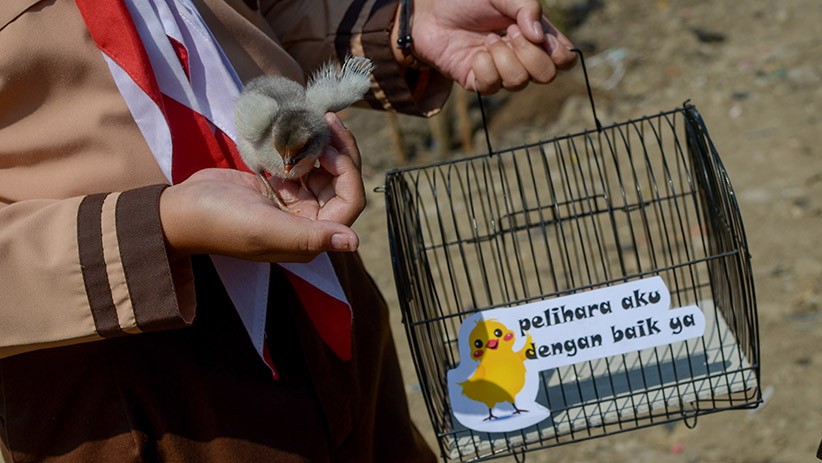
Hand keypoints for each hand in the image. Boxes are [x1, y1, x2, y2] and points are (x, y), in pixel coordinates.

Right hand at [159, 113, 364, 262]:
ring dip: (324, 145)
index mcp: (310, 239)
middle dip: (339, 151)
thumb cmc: (220, 222)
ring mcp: (294, 204)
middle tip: (327, 119)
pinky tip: (300, 127)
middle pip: (341, 183)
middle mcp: (308, 223)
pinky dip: (305, 145)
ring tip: (316, 118)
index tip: (326, 146)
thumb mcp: (265, 228)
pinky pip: (304, 164)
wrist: (180, 210)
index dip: (347, 172)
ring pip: (326, 171)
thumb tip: (353, 243)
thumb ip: (309, 236)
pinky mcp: (280, 187)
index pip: (349, 202)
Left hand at [406, 0, 577, 93]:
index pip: (564, 59)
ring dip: (503, 56)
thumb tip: (539, 37)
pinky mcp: (478, 82)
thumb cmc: (470, 0)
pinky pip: (492, 86)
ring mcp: (501, 72)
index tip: (538, 34)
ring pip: (519, 81)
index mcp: (536, 37)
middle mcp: (522, 58)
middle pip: (546, 75)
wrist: (433, 11)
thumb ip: (527, 7)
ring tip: (488, 39)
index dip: (559, 53)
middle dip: (529, 52)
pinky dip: (484, 66)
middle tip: (509, 32)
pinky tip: (476, 53)